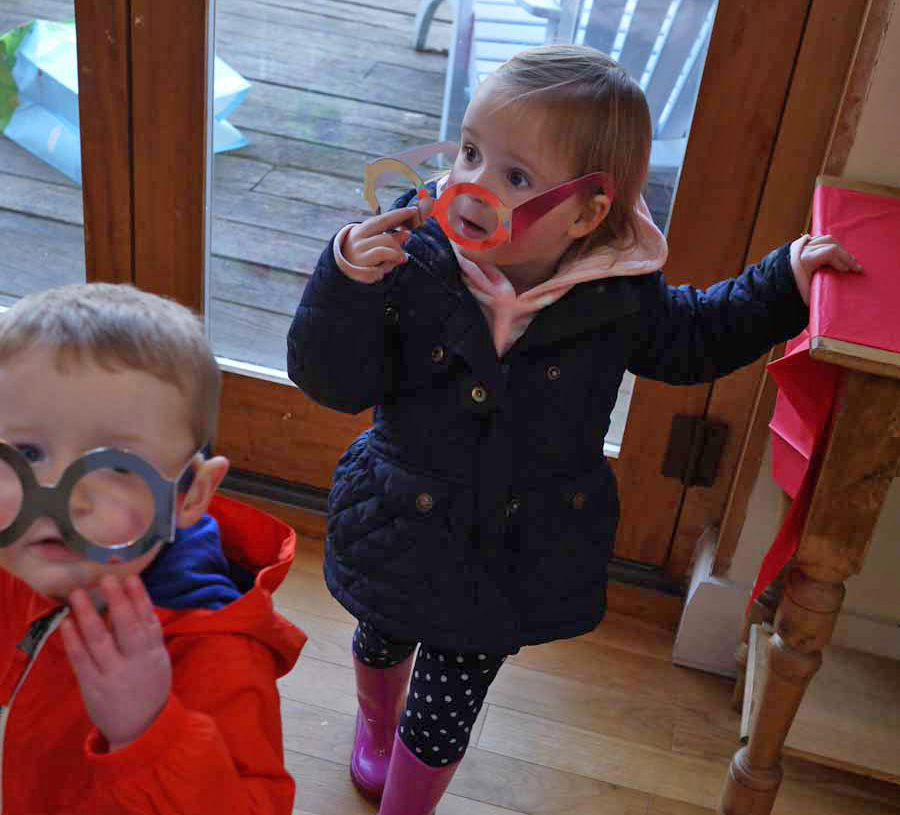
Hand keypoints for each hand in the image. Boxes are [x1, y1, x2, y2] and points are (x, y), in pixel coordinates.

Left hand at [61, 574, 171, 750]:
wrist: (141, 728)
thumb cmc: (149, 686)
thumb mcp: (157, 659)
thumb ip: (147, 635)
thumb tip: (132, 601)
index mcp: (154, 652)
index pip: (148, 619)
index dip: (139, 597)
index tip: (130, 576)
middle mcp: (136, 661)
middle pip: (126, 627)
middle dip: (117, 601)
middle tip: (105, 578)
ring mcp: (113, 674)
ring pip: (100, 641)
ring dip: (88, 615)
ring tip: (78, 595)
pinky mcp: (93, 686)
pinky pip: (81, 660)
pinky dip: (73, 641)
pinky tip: (66, 623)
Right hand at [342, 206, 421, 271]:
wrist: (341, 272)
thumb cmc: (362, 255)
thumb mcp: (375, 243)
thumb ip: (391, 238)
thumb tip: (406, 233)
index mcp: (362, 230)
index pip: (383, 219)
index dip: (399, 214)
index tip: (414, 210)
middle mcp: (358, 238)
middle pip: (387, 237)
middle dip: (400, 240)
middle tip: (407, 242)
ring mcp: (359, 251)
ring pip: (387, 249)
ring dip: (396, 255)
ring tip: (398, 259)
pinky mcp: (361, 265)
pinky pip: (382, 262)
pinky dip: (388, 264)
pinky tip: (385, 268)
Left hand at [790, 233, 862, 304]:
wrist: (769, 287)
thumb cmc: (787, 291)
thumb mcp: (805, 293)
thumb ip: (820, 289)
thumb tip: (837, 294)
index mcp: (805, 258)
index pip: (831, 251)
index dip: (844, 260)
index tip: (852, 271)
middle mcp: (803, 248)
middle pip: (831, 243)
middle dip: (845, 255)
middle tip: (855, 267)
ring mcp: (801, 245)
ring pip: (825, 239)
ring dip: (838, 248)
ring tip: (847, 261)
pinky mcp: (799, 246)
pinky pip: (818, 240)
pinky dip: (828, 245)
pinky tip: (835, 255)